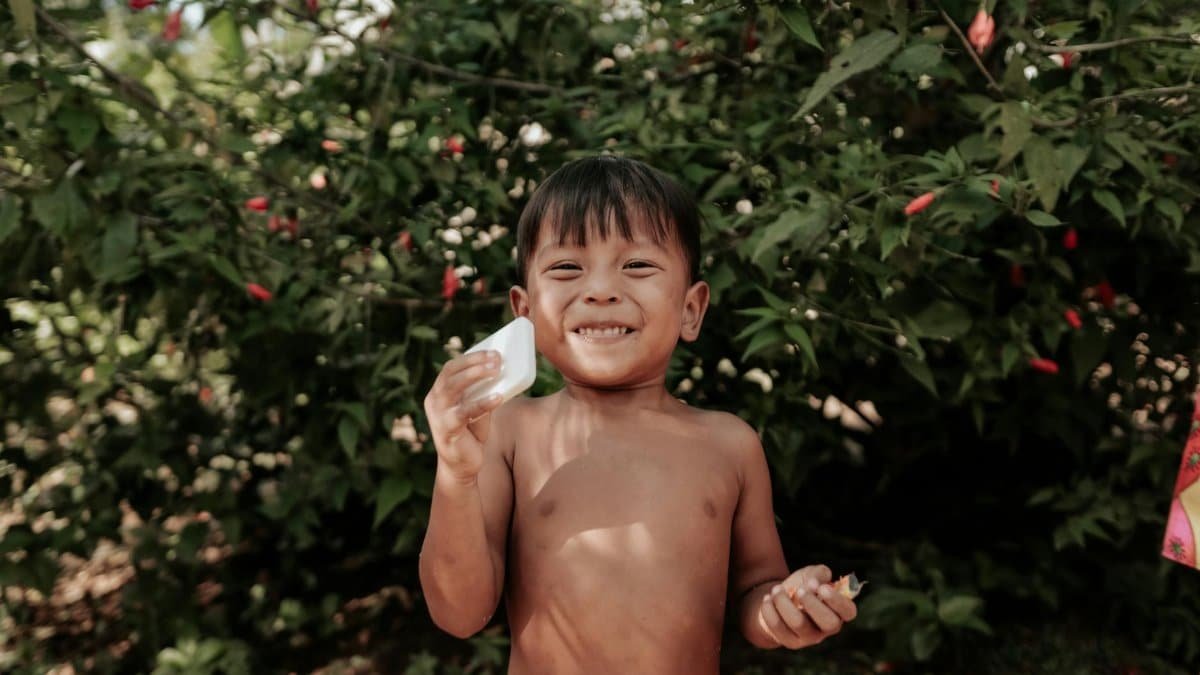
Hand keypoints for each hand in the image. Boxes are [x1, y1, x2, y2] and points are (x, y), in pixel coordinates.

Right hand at [423, 350, 504, 482]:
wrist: (461, 467)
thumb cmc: (470, 434)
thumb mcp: (477, 409)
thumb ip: (483, 393)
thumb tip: (503, 373)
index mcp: (439, 392)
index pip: (451, 367)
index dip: (471, 357)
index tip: (493, 352)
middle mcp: (434, 401)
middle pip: (451, 373)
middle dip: (474, 363)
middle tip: (497, 359)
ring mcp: (438, 416)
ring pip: (452, 388)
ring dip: (475, 376)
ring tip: (495, 371)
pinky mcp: (447, 430)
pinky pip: (464, 412)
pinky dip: (482, 403)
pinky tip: (498, 397)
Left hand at [758, 564, 856, 648]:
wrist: (778, 600)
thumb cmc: (801, 586)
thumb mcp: (811, 574)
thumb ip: (819, 573)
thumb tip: (817, 581)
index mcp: (838, 611)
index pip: (848, 611)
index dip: (837, 600)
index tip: (821, 587)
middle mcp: (827, 628)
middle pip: (828, 622)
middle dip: (813, 603)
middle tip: (800, 589)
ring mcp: (809, 637)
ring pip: (799, 623)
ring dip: (785, 601)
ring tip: (777, 589)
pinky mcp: (790, 642)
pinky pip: (779, 627)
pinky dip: (770, 609)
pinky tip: (768, 598)